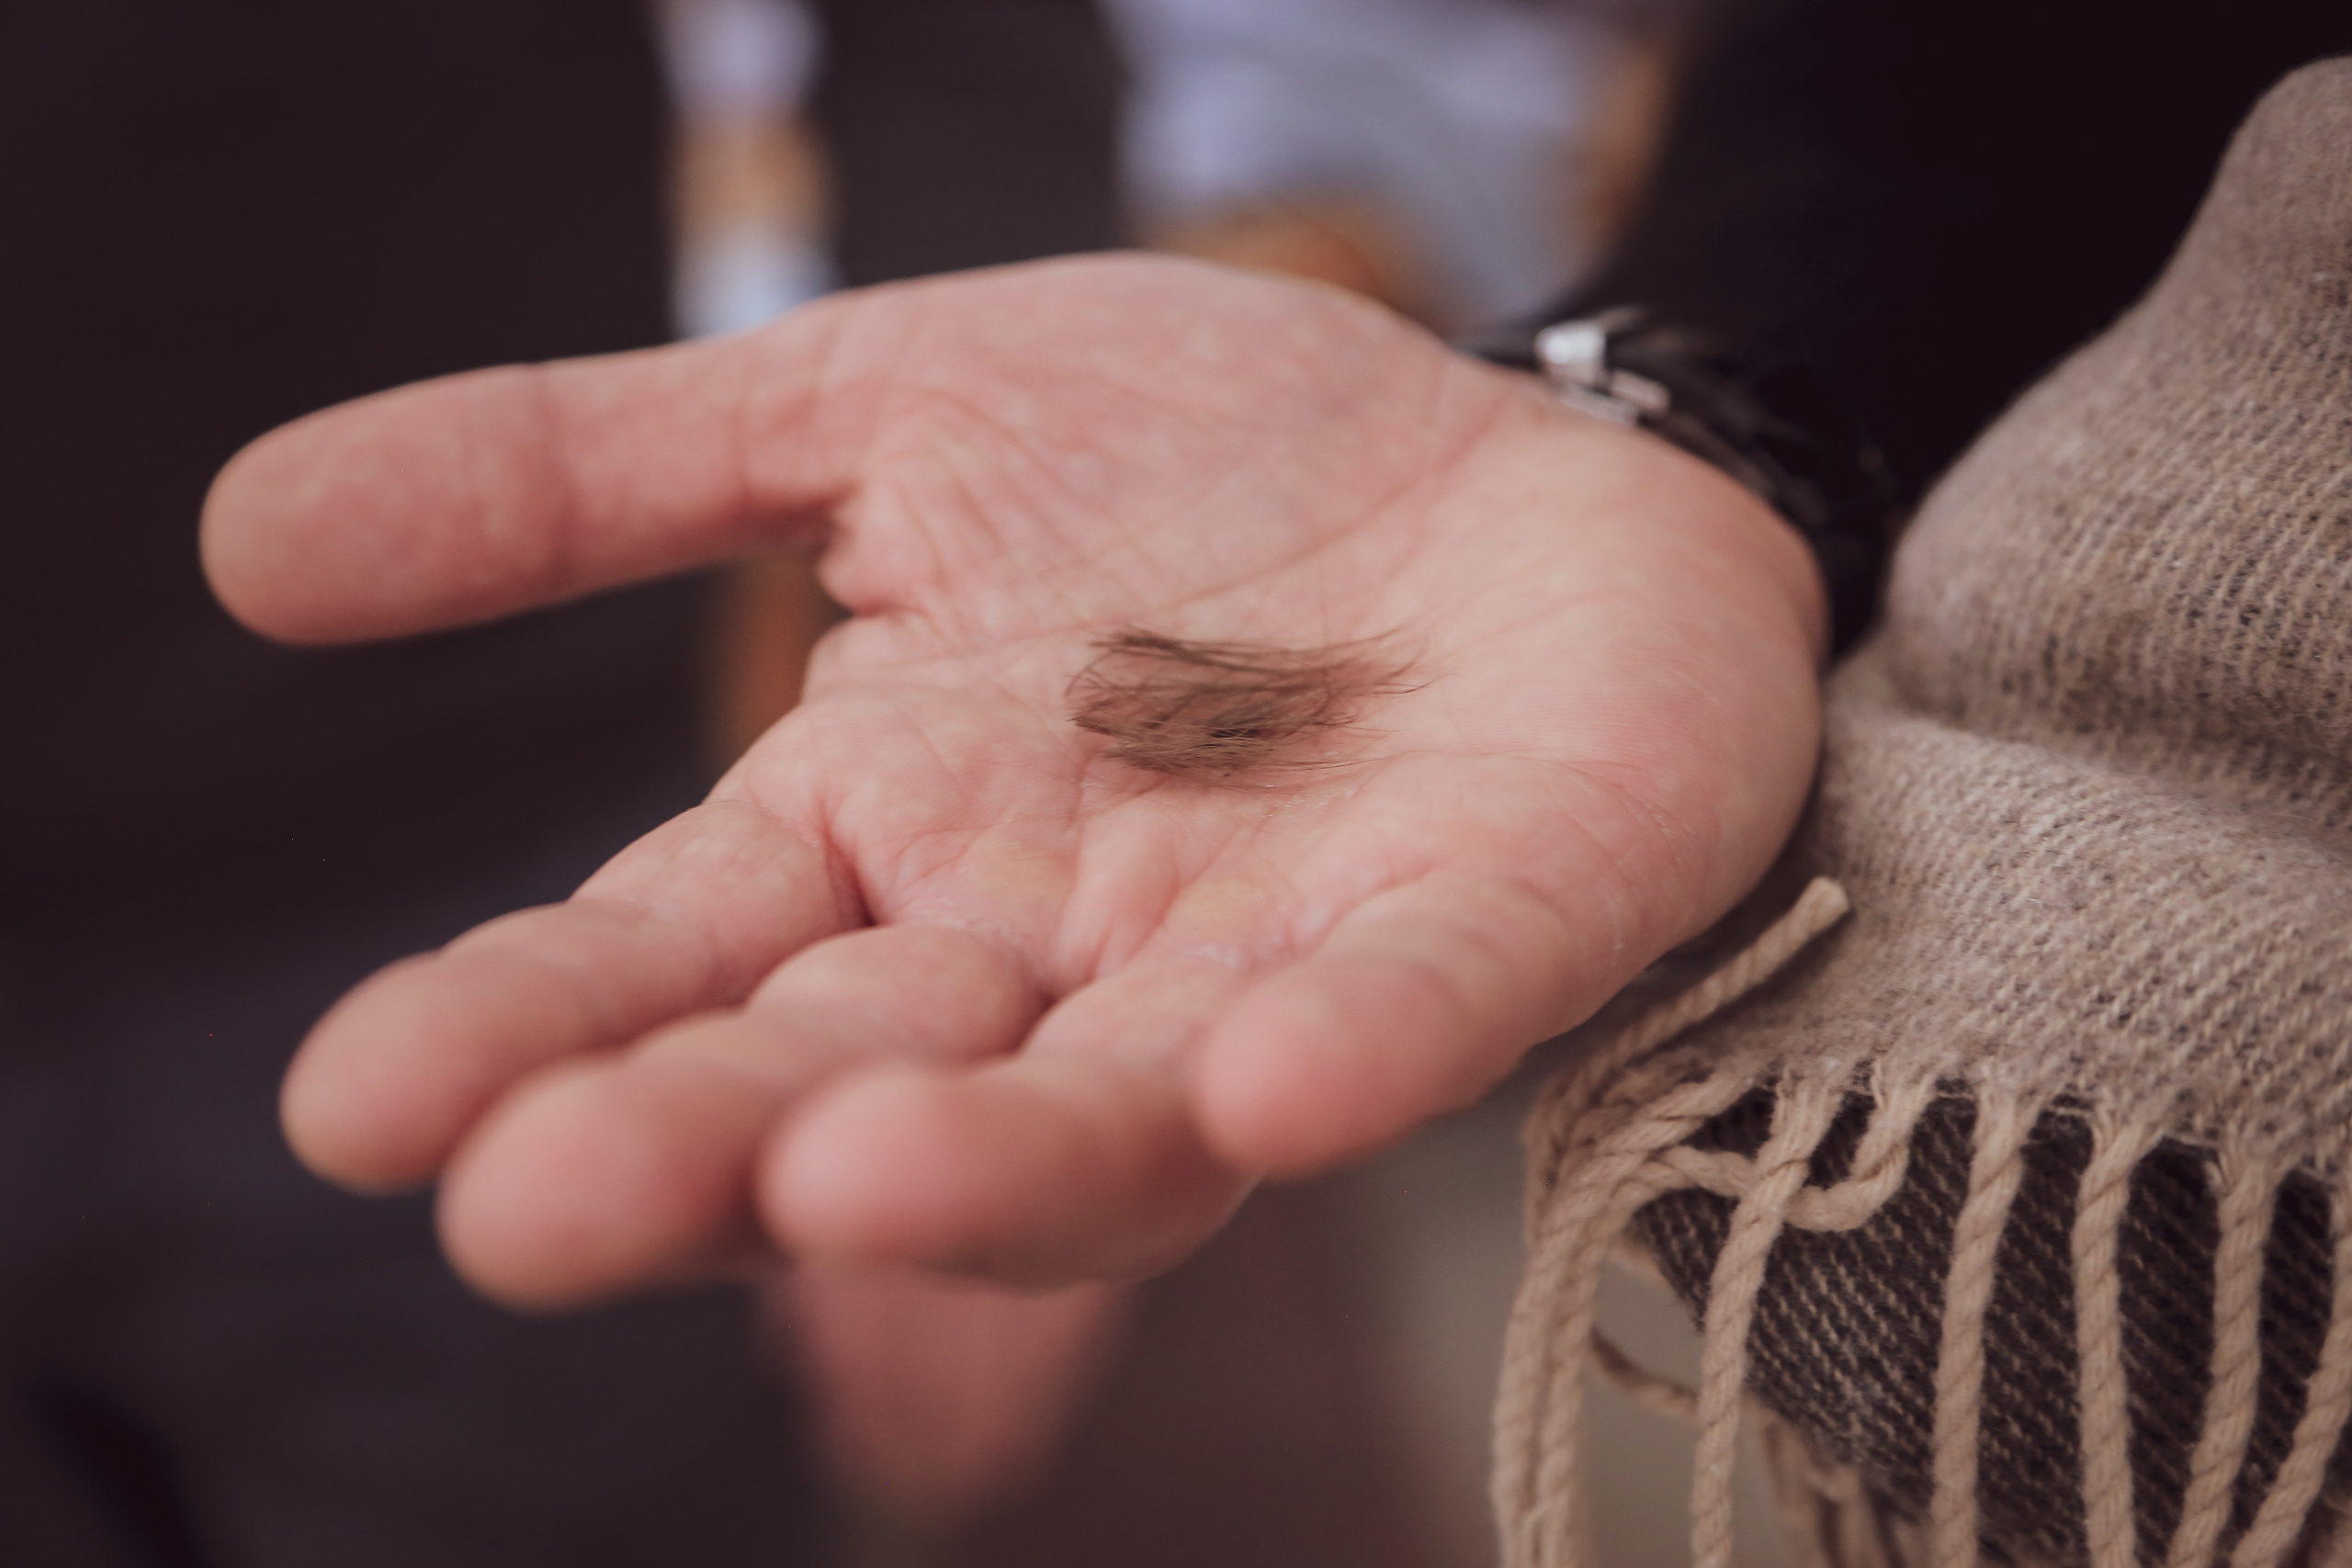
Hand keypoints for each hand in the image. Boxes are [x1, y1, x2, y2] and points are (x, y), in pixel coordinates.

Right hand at [202, 255, 1823, 1305]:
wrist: (1516, 439)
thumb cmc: (1202, 460)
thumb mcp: (870, 412)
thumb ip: (594, 473)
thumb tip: (247, 538)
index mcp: (887, 837)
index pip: (677, 961)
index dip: (529, 1035)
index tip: (361, 1105)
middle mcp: (1054, 947)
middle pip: (856, 1081)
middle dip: (705, 1151)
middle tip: (534, 1209)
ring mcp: (1275, 957)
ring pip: (1110, 1114)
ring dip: (981, 1161)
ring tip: (839, 1183)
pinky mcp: (1490, 919)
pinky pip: (1418, 1011)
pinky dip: (1345, 1055)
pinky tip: (1261, 1083)